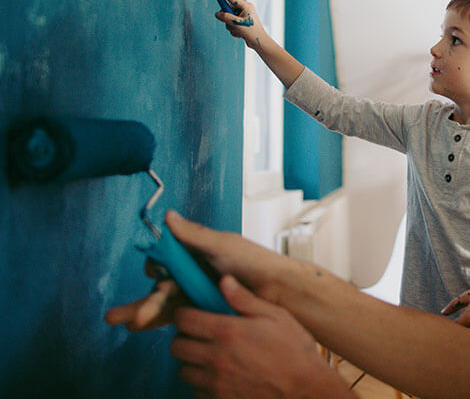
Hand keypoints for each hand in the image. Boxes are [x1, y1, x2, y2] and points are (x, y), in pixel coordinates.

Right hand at [105, 211, 289, 330]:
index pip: (164, 259)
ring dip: (142, 312)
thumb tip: (168, 216)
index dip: (157, 265)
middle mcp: (193, 273)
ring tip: (128, 323)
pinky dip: (158, 321)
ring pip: (163, 304)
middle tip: (117, 314)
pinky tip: (141, 328)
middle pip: (159, 286)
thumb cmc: (253, 262)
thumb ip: (193, 234)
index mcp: (195, 253)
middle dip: (140, 299)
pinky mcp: (202, 311)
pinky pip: (176, 317)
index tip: (157, 270)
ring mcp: (196, 294)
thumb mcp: (222, 245)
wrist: (277, 291)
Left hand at [173, 275, 356, 398]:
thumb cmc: (294, 350)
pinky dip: (202, 383)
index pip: (184, 320)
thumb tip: (224, 281)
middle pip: (177, 346)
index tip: (193, 313)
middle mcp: (215, 358)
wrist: (306, 388)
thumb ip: (245, 299)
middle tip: (200, 334)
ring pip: (184, 370)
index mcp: (227, 332)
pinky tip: (219, 376)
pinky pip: (196, 391)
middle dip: (185, 337)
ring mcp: (216, 383)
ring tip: (210, 356)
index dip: (185, 313)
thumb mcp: (276, 315)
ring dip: (192, 362)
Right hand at [214, 0, 267, 48]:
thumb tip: (217, 14)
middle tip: (232, 24)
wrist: (259, 42)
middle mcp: (244, 9)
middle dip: (227, 19)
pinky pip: (231, 25)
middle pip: (227, 10)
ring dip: (231, 26)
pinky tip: (240, 34)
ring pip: (228, 19)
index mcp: (246, 6)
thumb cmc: (251, 32)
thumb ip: (225, 17)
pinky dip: (234, 30)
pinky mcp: (241, 23)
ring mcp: (242, 16)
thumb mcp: (237, 24)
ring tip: (239, 31)